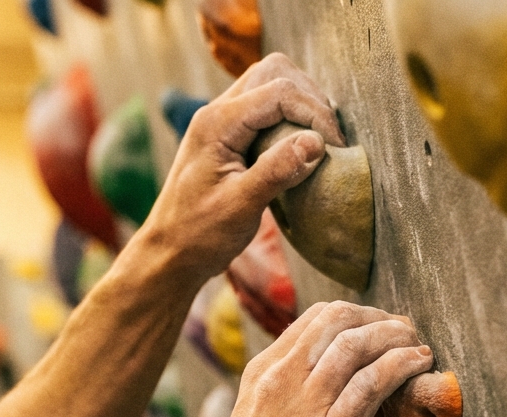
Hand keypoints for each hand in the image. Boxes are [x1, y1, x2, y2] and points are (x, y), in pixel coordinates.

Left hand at [139, 53, 345, 279]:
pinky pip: (265, 109)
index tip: (335, 148)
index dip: (314, 113)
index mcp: (217, 124)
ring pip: (270, 85)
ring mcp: (223, 122)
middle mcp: (217, 113)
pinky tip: (301, 147)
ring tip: (319, 140)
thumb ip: (275, 172)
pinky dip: (290, 119)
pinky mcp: (231, 137)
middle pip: (273, 73)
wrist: (171, 253)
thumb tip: (316, 143)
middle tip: (328, 137)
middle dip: (308, 98)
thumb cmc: (199, 235)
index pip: (278, 93)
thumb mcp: (239, 207)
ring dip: (300, 105)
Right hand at [187, 302, 432, 416]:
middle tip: (406, 333)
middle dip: (379, 319)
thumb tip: (321, 392)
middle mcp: (280, 377)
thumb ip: (284, 400)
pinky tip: (419, 366)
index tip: (380, 328)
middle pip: (337, 319)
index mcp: (261, 373)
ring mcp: (304, 403)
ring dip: (397, 337)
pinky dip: (402, 366)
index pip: (313, 319)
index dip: (356, 316)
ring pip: (357, 343)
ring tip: (419, 347)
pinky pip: (372, 382)